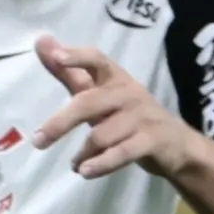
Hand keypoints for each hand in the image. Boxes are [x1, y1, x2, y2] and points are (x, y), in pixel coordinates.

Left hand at [31, 38, 199, 180]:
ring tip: (76, 164)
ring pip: (101, 135)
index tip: (57, 57)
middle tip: (38, 141)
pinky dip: (100, 164)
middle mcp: (128, 92)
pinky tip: (84, 171)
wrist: (175, 144)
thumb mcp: (99, 92)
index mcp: (115, 78)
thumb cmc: (127, 114)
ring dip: (83, 153)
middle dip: (61, 123)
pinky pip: (120, 153)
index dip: (77, 57)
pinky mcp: (151, 140)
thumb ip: (69, 72)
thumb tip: (41, 41)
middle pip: (88, 103)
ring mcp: (141, 116)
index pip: (97, 60)